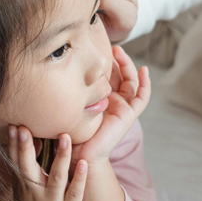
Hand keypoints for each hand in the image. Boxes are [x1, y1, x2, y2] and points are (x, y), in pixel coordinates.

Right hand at [8, 126, 87, 200]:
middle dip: (25, 148)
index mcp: (23, 184)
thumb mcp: (22, 189)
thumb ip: (23, 166)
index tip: (13, 125)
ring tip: (65, 137)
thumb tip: (23, 138)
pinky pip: (74, 193)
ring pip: (56, 177)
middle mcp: (34, 191)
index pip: (16, 160)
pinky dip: (78, 178)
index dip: (13, 143)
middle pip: (28, 167)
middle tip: (26, 127)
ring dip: (61, 157)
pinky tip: (83, 163)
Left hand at [72, 46, 150, 163]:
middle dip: (118, 61)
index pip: (107, 76)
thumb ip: (70, 91)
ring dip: (128, 66)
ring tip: (120, 52)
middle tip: (111, 47)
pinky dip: (145, 83)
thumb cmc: (70, 132)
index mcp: (101, 99)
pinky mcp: (129, 114)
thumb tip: (56, 70)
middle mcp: (113, 102)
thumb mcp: (69, 104)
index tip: (97, 49)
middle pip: (121, 75)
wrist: (79, 153)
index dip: (106, 63)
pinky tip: (144, 70)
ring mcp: (123, 107)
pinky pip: (142, 97)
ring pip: (131, 81)